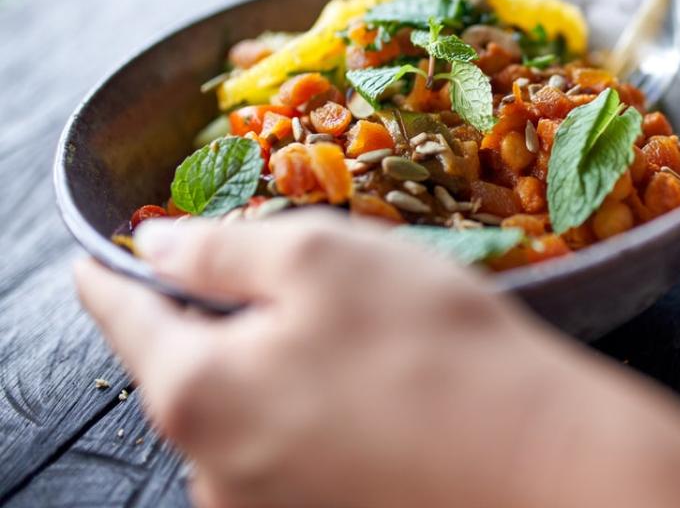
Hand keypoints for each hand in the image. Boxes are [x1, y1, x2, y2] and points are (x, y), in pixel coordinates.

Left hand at [75, 211, 584, 507]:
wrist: (541, 463)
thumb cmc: (431, 346)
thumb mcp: (323, 259)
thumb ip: (223, 248)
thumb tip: (161, 246)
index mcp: (196, 392)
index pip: (122, 317)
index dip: (115, 273)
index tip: (102, 253)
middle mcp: (212, 469)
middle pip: (188, 366)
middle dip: (221, 315)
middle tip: (291, 279)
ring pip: (243, 408)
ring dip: (275, 362)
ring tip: (356, 335)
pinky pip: (287, 446)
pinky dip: (309, 406)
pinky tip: (373, 386)